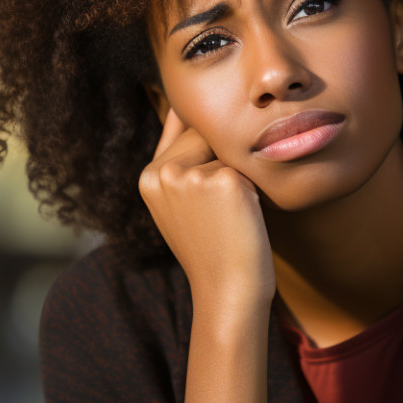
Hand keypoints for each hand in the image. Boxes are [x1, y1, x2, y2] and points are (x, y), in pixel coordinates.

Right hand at [138, 107, 275, 312]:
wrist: (227, 291)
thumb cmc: (210, 248)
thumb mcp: (180, 204)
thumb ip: (180, 163)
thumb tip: (187, 112)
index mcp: (147, 176)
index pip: (180, 126)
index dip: (202, 136)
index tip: (214, 174)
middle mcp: (162, 172)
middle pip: (206, 132)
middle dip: (222, 158)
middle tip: (223, 207)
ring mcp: (190, 175)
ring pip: (228, 149)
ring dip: (239, 173)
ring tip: (231, 213)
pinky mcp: (222, 181)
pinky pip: (248, 168)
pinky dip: (254, 189)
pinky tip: (244, 217)